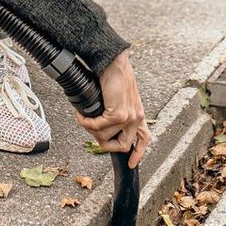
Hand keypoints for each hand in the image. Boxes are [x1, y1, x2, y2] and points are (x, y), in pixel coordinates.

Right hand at [75, 51, 149, 168]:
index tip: (131, 163)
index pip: (144, 138)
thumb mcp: (118, 98)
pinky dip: (85, 122)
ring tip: (84, 118)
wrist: (112, 62)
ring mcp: (129, 117)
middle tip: (92, 133)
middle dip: (103, 143)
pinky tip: (80, 114)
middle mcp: (136, 117)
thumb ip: (117, 112)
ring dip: (90, 129)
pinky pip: (98, 127)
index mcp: (137, 114)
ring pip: (105, 138)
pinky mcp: (119, 114)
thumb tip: (103, 126)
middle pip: (122, 146)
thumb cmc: (112, 77)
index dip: (138, 153)